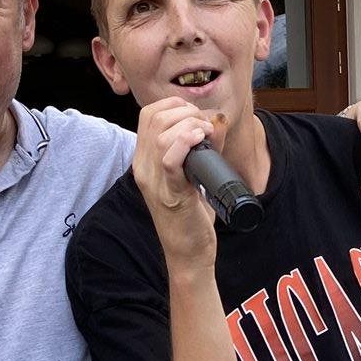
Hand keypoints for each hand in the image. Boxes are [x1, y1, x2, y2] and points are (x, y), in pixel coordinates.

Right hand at [132, 98, 219, 270]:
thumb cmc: (193, 215)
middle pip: (154, 118)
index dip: (176, 106)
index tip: (197, 117)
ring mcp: (153, 182)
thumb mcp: (195, 173)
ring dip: (189, 126)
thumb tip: (217, 119)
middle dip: (186, 113)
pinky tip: (200, 139)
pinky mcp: (169, 195)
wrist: (189, 254)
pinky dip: (185, 143)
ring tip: (206, 136)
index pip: (149, 114)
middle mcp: (143, 168)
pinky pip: (169, 160)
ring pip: (160, 134)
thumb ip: (204, 146)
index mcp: (145, 160)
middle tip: (205, 128)